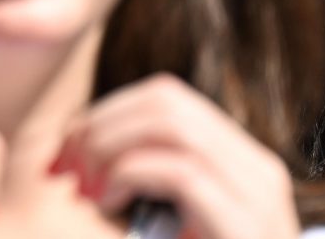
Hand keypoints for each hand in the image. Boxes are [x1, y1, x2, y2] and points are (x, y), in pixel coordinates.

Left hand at [57, 76, 299, 238]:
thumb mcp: (174, 230)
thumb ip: (145, 189)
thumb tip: (76, 155)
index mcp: (240, 165)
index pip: (167, 99)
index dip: (105, 113)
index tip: (66, 155)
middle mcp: (257, 171)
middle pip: (165, 100)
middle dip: (99, 124)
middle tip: (65, 169)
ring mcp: (259, 197)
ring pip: (171, 124)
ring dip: (108, 145)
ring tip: (84, 188)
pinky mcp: (247, 227)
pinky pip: (180, 171)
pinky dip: (128, 174)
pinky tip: (106, 203)